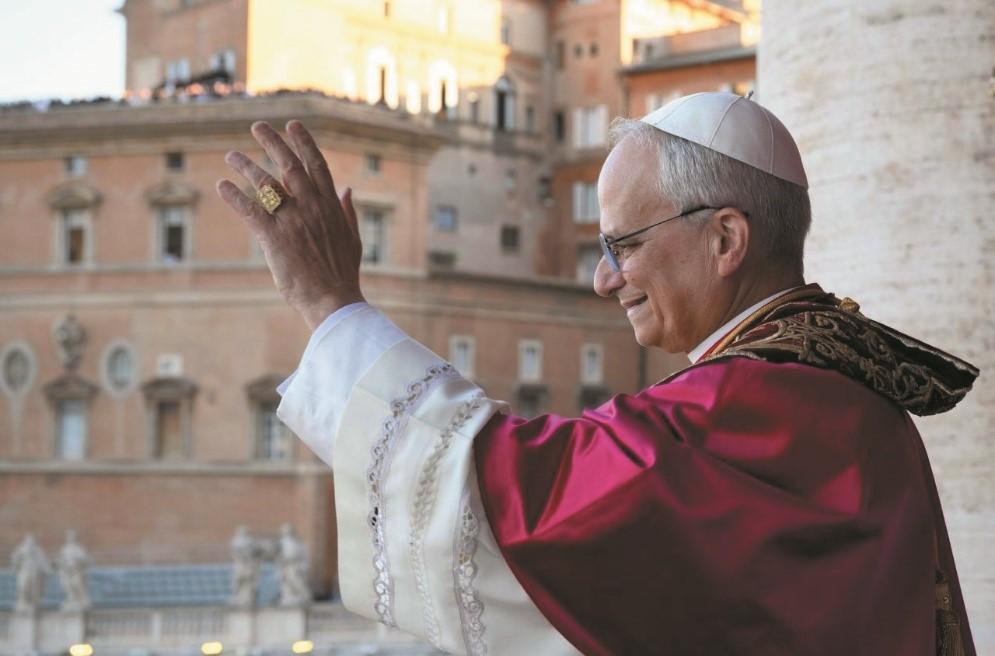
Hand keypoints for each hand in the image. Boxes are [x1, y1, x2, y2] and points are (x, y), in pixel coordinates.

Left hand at [216, 120, 364, 329]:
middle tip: (257, 127)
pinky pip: (250, 210)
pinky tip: (222, 185)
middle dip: (273, 142)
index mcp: (331, 205)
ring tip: (232, 156)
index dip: (303, 142)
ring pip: (266, 184)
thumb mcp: (352, 238)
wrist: (333, 299)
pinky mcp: (274, 237)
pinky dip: (234, 196)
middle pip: (289, 164)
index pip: (317, 164)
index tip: (292, 125)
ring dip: (246, 166)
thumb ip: (348, 211)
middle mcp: (311, 206)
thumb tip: (348, 189)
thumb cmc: (343, 273)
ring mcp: (292, 220)